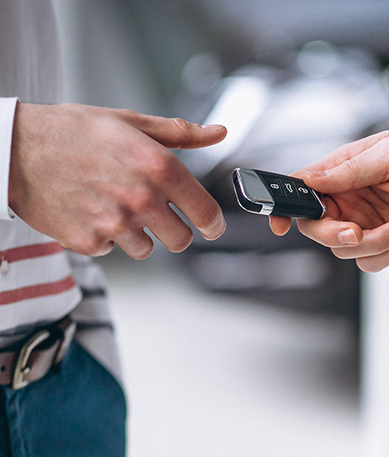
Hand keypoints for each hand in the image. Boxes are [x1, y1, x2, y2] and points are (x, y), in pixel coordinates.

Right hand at [9, 102, 226, 258]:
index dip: (213, 223)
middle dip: (173, 230)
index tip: (211, 226)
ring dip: (138, 234)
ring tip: (114, 206)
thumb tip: (217, 134)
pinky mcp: (90, 242)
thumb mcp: (130, 122)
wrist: (15, 149)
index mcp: (158, 167)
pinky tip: (90, 212)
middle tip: (154, 214)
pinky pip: (112, 250)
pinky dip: (105, 237)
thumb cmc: (73, 132)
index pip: (205, 212)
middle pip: (181, 240)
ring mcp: (115, 224)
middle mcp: (141, 198)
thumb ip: (180, 133)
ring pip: (147, 249)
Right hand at [269, 130, 388, 271]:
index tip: (279, 224)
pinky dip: (386, 254)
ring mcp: (365, 223)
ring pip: (343, 249)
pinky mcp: (384, 243)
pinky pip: (368, 262)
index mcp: (344, 172)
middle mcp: (349, 199)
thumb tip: (310, 180)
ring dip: (371, 244)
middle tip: (357, 231)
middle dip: (334, 234)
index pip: (301, 188)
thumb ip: (348, 170)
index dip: (285, 206)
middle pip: (317, 227)